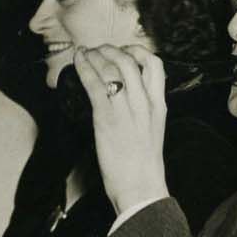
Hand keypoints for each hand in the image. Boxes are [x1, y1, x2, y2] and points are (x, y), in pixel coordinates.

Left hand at [74, 44, 169, 217]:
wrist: (140, 188)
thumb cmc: (143, 164)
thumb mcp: (152, 130)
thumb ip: (143, 111)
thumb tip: (126, 97)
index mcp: (159, 105)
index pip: (155, 65)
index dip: (137, 51)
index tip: (124, 52)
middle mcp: (145, 103)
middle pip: (130, 60)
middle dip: (111, 49)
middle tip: (98, 50)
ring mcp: (126, 110)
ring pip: (111, 68)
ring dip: (95, 55)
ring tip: (84, 53)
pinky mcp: (106, 119)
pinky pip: (95, 85)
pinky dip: (84, 68)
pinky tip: (77, 62)